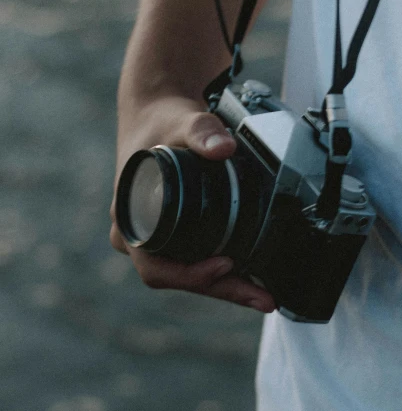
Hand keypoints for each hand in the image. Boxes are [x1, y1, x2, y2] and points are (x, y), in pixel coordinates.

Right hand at [110, 90, 275, 312]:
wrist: (157, 111)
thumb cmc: (162, 120)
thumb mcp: (181, 122)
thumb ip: (202, 131)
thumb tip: (224, 147)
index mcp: (129, 218)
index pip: (154, 267)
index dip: (189, 275)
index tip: (224, 265)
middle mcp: (138, 234)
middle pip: (178, 277)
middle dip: (222, 289)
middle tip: (263, 299)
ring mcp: (155, 236)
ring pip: (188, 273)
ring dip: (225, 286)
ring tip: (263, 295)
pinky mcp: (173, 233)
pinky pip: (194, 260)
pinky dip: (222, 271)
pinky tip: (252, 275)